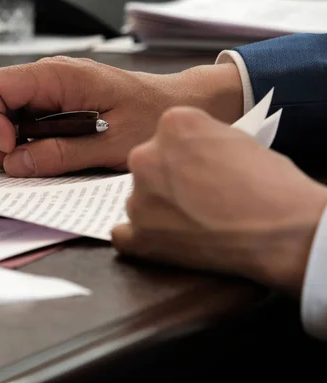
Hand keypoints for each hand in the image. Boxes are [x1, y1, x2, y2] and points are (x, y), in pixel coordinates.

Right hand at [0, 56, 243, 176]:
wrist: (176, 105)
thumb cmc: (153, 116)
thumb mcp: (111, 144)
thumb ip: (61, 154)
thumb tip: (16, 163)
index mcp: (57, 76)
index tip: (9, 149)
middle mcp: (46, 80)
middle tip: (23, 162)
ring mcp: (47, 95)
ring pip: (1, 117)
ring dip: (9, 146)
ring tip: (42, 160)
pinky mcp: (52, 110)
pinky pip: (22, 126)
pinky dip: (24, 146)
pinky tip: (50, 155)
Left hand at [111, 107, 326, 295]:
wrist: (280, 228)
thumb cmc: (270, 183)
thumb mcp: (235, 138)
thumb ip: (200, 140)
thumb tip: (189, 155)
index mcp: (172, 124)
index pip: (166, 135)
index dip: (184, 155)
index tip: (198, 167)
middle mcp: (145, 156)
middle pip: (147, 165)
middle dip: (166, 179)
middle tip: (194, 196)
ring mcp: (138, 198)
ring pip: (137, 199)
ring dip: (156, 209)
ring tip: (191, 222)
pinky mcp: (139, 235)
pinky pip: (122, 234)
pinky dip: (138, 238)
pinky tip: (159, 239)